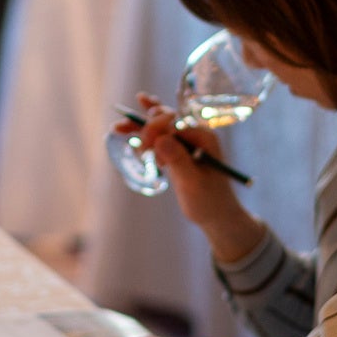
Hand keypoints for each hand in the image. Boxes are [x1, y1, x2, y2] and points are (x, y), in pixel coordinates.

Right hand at [116, 98, 266, 265]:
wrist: (217, 216)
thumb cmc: (209, 201)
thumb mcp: (193, 182)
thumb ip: (178, 160)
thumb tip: (160, 139)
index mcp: (202, 137)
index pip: (172, 122)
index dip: (154, 129)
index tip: (144, 146)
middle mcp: (194, 135)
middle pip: (164, 120)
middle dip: (145, 125)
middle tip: (122, 133)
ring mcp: (185, 144)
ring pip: (159, 127)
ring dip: (140, 127)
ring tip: (118, 127)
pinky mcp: (178, 153)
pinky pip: (159, 139)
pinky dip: (145, 136)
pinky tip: (130, 130)